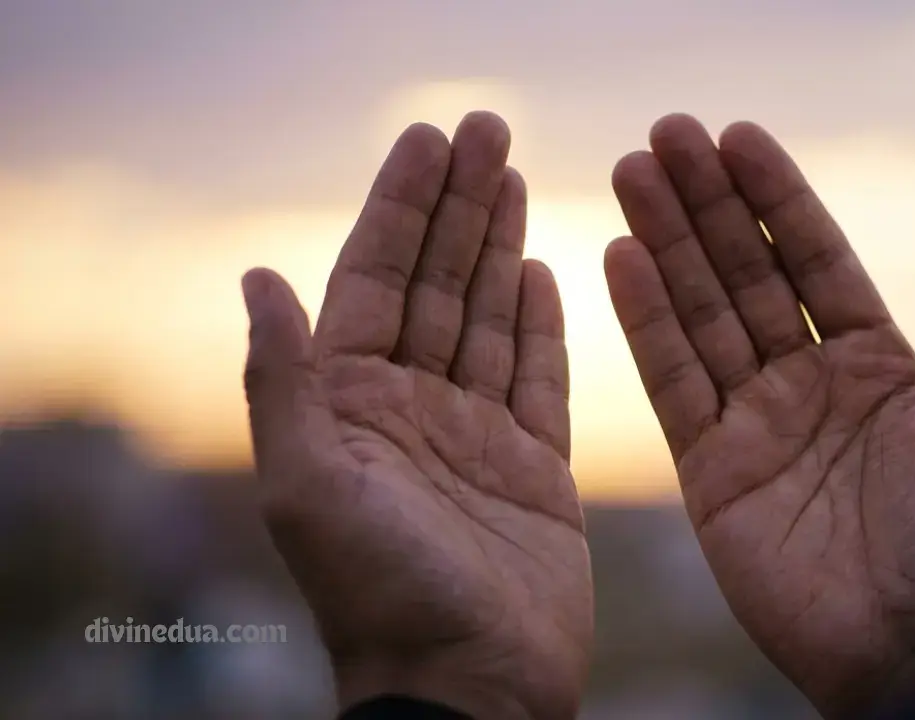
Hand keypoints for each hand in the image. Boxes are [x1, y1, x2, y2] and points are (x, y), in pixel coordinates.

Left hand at [240, 113, 591, 719]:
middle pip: (437, 284)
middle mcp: (411, 410)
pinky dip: (541, 324)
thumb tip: (256, 275)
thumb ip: (284, 381)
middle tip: (488, 128)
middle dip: (461, 205)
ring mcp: (475, 436)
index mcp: (351, 405)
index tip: (431, 137)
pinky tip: (542, 272)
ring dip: (500, 246)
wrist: (467, 689)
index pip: (377, 278)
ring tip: (514, 175)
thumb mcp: (306, 485)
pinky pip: (539, 378)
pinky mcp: (532, 468)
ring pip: (488, 318)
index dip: (403, 204)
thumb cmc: (379, 596)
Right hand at [605, 115, 914, 717]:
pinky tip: (623, 260)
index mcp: (877, 364)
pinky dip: (646, 322)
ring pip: (701, 314)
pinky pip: (672, 383)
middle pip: (746, 273)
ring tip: (632, 174)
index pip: (814, 259)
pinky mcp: (711, 470)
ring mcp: (755, 423)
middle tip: (667, 136)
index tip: (738, 138)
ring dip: (667, 243)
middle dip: (708, 203)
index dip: (778, 197)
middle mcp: (808, 382)